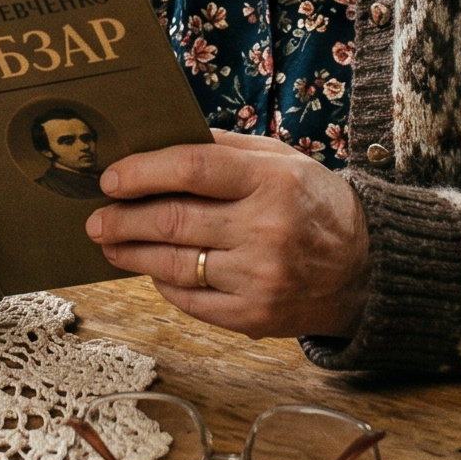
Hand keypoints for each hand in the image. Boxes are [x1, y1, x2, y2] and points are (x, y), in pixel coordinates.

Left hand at [84, 129, 369, 339]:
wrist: (364, 268)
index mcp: (271, 180)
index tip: (111, 178)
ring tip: (110, 243)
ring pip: (173, 265)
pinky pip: (189, 301)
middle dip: (123, 219)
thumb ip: (224, 148)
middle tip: (96, 218)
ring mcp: (258, 278)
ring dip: (131, 254)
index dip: (143, 172)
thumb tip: (159, 142)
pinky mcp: (253, 318)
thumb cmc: (313, 203)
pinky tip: (152, 270)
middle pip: (173, 220)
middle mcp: (264, 230)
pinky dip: (164, 285)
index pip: (192, 168)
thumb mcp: (281, 159)